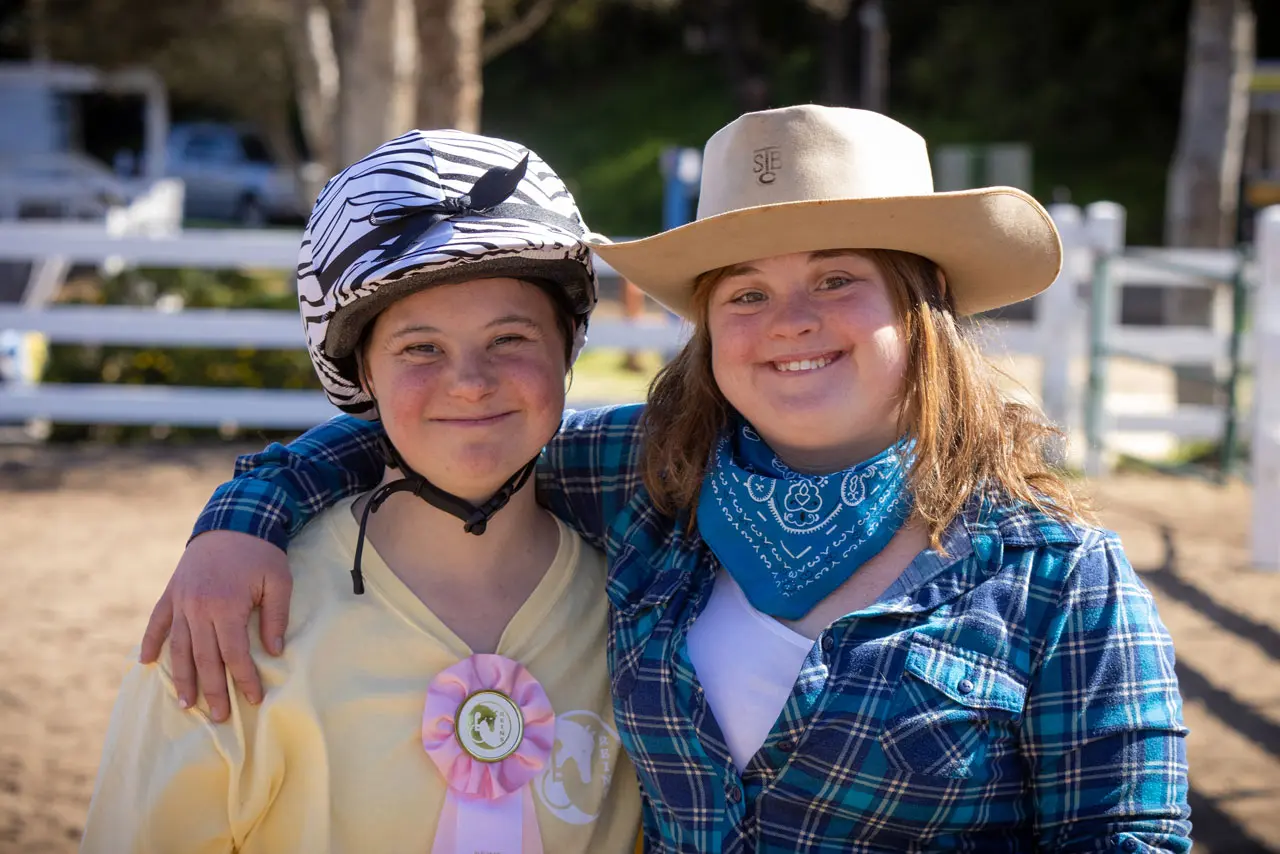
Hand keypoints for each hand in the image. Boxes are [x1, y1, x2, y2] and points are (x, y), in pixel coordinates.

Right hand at [139, 531, 292, 721]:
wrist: (234, 518)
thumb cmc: (261, 552)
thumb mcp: (279, 581)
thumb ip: (276, 617)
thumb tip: (274, 653)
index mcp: (227, 606)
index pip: (235, 653)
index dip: (244, 678)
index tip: (254, 698)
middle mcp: (199, 607)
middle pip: (204, 659)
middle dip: (212, 690)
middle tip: (219, 717)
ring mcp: (181, 601)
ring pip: (179, 647)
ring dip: (181, 677)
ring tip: (186, 704)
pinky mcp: (171, 592)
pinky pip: (157, 622)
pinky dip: (149, 642)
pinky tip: (145, 663)